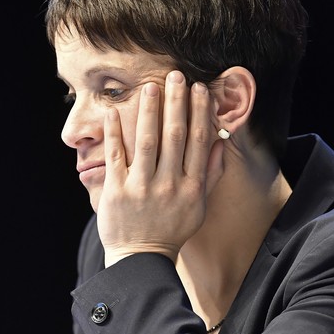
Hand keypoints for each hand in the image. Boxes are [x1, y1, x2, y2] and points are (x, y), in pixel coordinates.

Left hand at [97, 71, 223, 266]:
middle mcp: (169, 185)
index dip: (199, 113)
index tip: (199, 89)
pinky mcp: (117, 191)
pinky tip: (114, 112)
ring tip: (149, 86)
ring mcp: (141, 188)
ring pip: (147, 141)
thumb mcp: (198, 207)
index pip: (198, 142)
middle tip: (175, 75)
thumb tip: (219, 143)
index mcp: (192, 188)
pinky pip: (116, 156)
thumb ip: (209, 176)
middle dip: (176, 103)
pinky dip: (115, 133)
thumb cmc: (171, 230)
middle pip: (175, 136)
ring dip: (148, 111)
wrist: (140, 258)